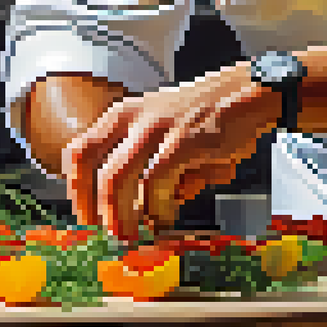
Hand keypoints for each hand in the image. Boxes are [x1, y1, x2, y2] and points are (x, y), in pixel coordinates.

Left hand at [61, 62, 281, 240]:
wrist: (250, 92)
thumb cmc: (208, 116)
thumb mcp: (167, 136)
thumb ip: (150, 171)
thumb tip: (140, 212)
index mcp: (123, 115)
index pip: (79, 150)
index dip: (75, 187)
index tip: (84, 214)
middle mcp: (133, 118)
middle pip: (90, 165)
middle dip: (93, 206)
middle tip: (103, 231)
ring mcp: (155, 128)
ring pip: (116, 177)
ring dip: (119, 213)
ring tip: (130, 234)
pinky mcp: (182, 141)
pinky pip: (156, 182)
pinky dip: (158, 207)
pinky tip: (166, 218)